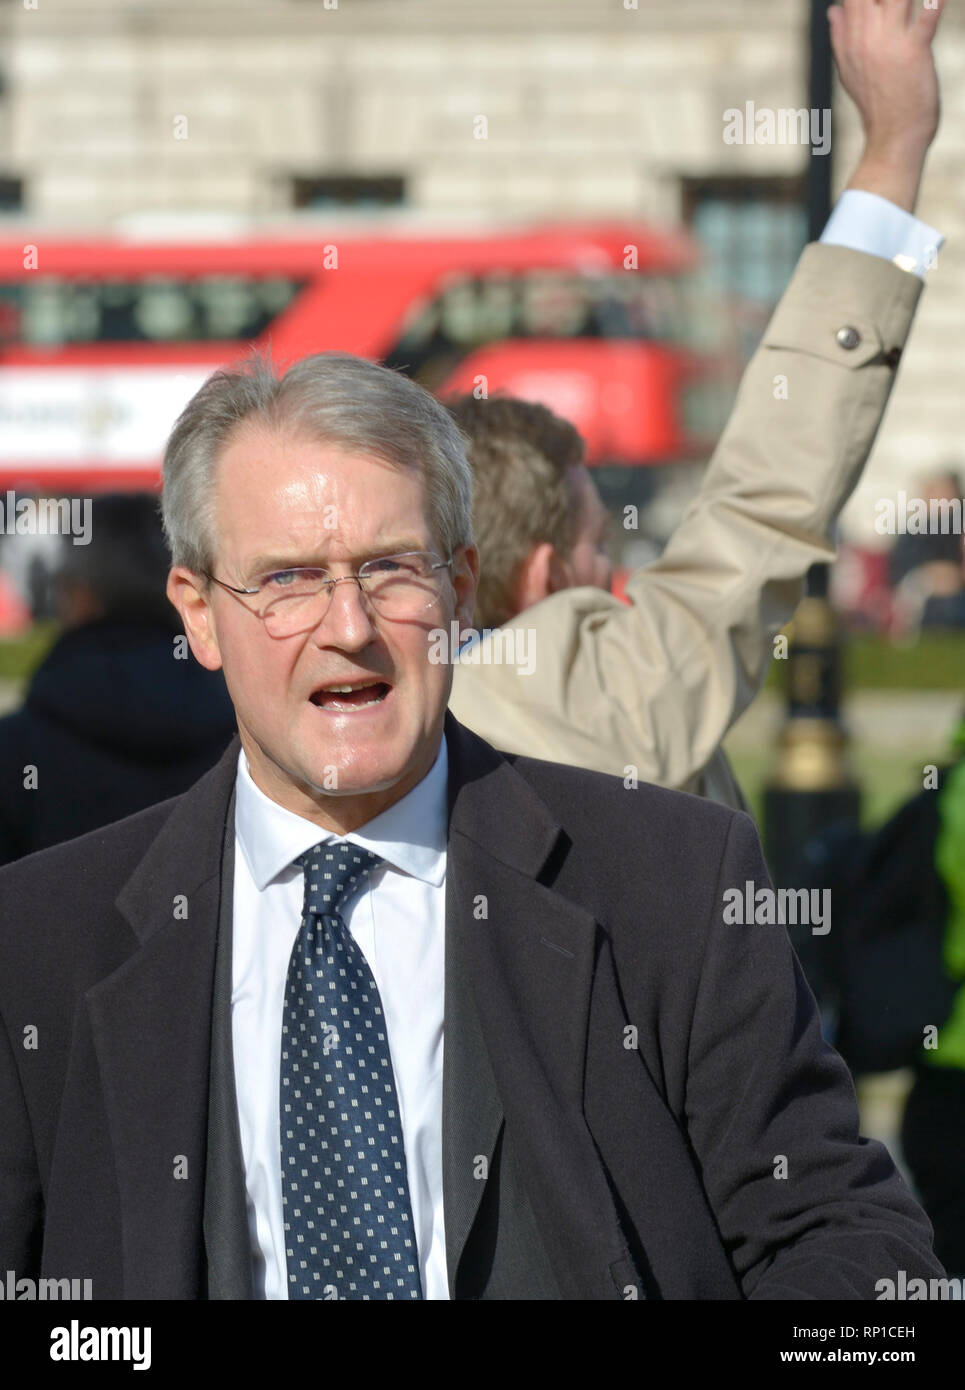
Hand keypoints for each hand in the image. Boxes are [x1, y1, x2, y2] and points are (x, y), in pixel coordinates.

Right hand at [828, 0, 944, 211]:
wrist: (893, 139)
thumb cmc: (878, 103)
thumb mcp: (851, 71)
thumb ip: (842, 36)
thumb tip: (834, 9)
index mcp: (850, 37)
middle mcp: (865, 35)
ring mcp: (888, 42)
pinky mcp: (913, 51)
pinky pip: (927, 14)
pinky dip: (934, 1)